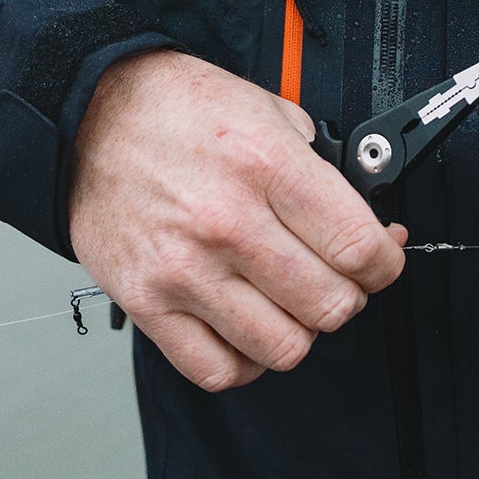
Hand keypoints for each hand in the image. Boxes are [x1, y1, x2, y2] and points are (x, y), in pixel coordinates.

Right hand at [68, 49, 406, 390]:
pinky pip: (218, 370)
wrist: (92, 115)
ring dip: (300, 330)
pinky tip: (249, 327)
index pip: (357, 246)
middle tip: (340, 277)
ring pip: (283, 347)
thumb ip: (321, 168)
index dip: (386, 262)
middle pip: (329, 304)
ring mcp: (185, 270)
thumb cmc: (182, 109)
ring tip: (291, 300)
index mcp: (266, 165)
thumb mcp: (270, 110)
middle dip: (350, 294)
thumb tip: (368, 223)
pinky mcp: (147, 303)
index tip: (384, 258)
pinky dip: (247, 360)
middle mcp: (227, 223)